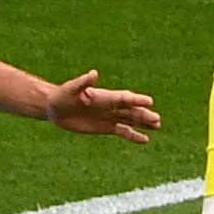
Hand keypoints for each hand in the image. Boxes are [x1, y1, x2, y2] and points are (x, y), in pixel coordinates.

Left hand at [44, 70, 158, 143]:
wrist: (55, 108)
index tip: (149, 102)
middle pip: (131, 111)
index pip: (124, 98)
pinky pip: (123, 131)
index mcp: (104, 96)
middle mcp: (110, 106)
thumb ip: (83, 83)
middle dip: (143, 115)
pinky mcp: (105, 128)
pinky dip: (133, 135)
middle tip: (157, 119)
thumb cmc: (62, 95)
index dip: (136, 100)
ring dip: (143, 123)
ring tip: (157, 126)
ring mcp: (109, 117)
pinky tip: (145, 140)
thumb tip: (93, 74)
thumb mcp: (71, 88)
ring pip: (130, 120)